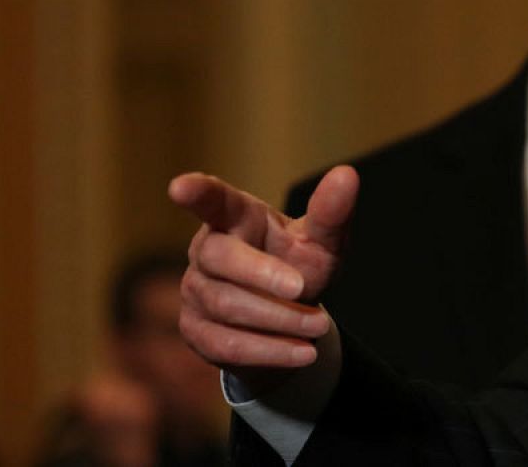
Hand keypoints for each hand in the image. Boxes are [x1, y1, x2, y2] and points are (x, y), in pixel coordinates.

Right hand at [168, 166, 357, 372]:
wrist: (290, 319)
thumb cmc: (299, 264)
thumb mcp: (322, 242)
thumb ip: (331, 213)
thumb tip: (347, 174)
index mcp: (237, 218)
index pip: (214, 201)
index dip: (198, 193)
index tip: (180, 187)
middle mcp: (207, 250)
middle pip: (219, 257)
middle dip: (261, 274)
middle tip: (301, 288)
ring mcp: (195, 291)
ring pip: (227, 305)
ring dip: (279, 319)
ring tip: (319, 325)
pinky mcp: (196, 331)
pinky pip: (227, 344)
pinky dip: (270, 350)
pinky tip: (302, 352)